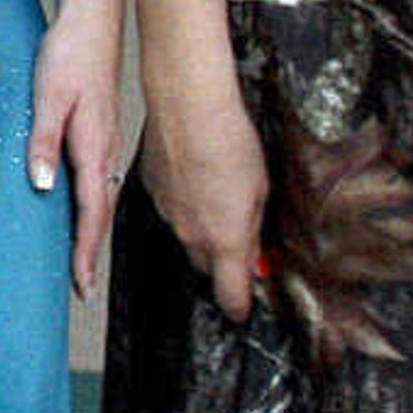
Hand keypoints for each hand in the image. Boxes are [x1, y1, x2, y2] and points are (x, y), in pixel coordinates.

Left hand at [29, 5, 126, 294]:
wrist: (93, 20)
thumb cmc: (69, 54)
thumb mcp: (48, 96)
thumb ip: (43, 141)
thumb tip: (41, 185)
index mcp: (93, 147)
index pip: (91, 212)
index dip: (85, 251)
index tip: (81, 285)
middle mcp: (105, 150)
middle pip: (100, 212)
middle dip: (90, 252)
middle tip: (81, 287)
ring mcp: (106, 141)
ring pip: (102, 197)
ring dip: (93, 230)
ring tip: (81, 259)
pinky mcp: (101, 130)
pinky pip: (100, 179)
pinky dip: (93, 205)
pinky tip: (83, 207)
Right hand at [135, 90, 268, 323]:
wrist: (188, 106)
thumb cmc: (229, 141)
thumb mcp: (261, 192)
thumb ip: (254, 231)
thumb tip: (256, 255)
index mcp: (224, 241)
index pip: (229, 296)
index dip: (239, 305)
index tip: (245, 304)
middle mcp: (190, 235)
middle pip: (206, 267)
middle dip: (223, 261)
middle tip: (241, 234)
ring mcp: (166, 214)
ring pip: (187, 237)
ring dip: (203, 227)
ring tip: (218, 192)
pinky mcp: (151, 192)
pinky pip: (170, 210)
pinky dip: (184, 203)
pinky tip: (197, 175)